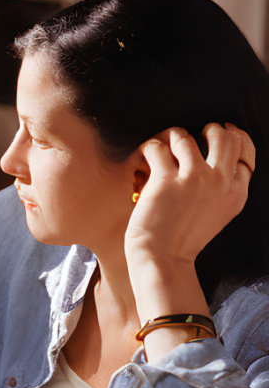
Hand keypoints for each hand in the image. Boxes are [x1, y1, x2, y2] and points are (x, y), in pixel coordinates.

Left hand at [125, 123, 254, 267]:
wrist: (163, 259)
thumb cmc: (184, 237)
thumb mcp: (219, 212)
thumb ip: (225, 186)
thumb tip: (223, 154)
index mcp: (236, 192)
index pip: (245, 150)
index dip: (233, 135)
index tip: (220, 130)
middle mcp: (220, 182)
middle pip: (224, 136)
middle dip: (208, 129)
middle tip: (190, 137)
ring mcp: (194, 180)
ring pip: (184, 137)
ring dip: (168, 140)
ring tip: (160, 151)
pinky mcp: (166, 181)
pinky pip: (156, 147)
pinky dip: (146, 150)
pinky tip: (142, 162)